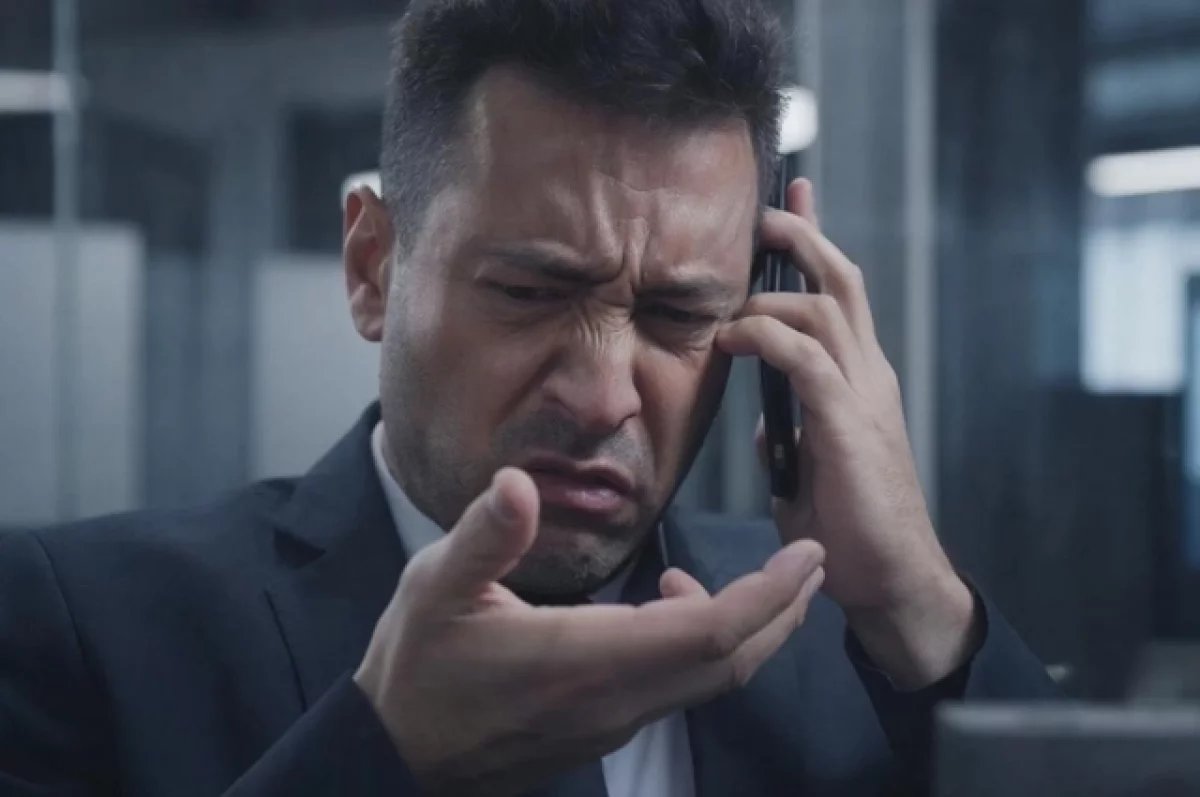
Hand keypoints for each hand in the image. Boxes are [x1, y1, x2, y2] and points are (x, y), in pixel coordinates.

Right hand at [354, 468, 824, 795]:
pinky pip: (678, 690)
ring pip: (709, 680)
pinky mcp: (603, 729)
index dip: (766, 595)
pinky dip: (704, 647)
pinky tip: (671, 604)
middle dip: (781, 612)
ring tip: (754, 579)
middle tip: (810, 563)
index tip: (805, 555)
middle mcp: (615, 698)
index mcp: (585, 658)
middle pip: (729, 661)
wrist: (398, 753)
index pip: (708, 631)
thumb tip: (519, 481)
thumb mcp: (435, 586)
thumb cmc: (417, 666)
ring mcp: (613, 721)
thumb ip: (485, 534)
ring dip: (747, 630)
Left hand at [716, 179, 975, 688]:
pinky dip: (766, 337)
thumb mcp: (811, 477)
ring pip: (825, 306)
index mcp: (861, 383)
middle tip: (763, 211)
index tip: (790, 205)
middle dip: (802, 236)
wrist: (892, 583)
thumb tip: (769, 427)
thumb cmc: (852, 534)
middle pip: (841, 281)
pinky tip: (734, 340)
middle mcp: (869, 376)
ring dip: (772, 289)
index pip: (842, 296)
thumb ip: (794, 442)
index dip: (816, 245)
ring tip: (729, 295)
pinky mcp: (849, 423)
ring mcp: (864, 396)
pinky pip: (805, 357)